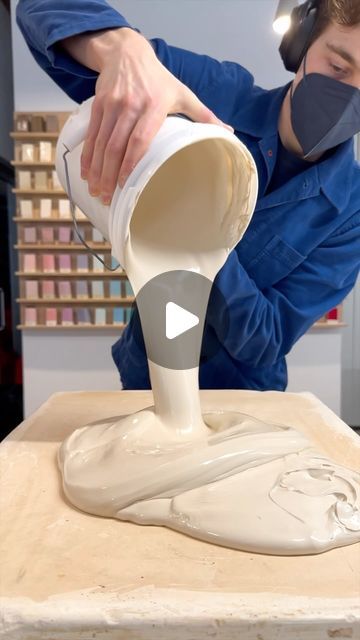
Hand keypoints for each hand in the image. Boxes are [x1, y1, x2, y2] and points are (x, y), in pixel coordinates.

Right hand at [62, 28, 232, 203]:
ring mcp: (113, 104)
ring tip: (96, 191)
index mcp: (155, 106)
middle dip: (109, 175)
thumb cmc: (159, 79)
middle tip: (106, 197)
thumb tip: (229, 133)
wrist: (127, 52)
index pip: (140, 140)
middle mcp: (131, 105)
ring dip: (96, 170)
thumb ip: (205, 115)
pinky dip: (88, 156)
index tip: (125, 184)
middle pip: (116, 147)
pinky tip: (87, 173)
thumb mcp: (183, 93)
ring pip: (101, 143)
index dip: (131, 164)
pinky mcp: (99, 104)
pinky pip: (92, 135)